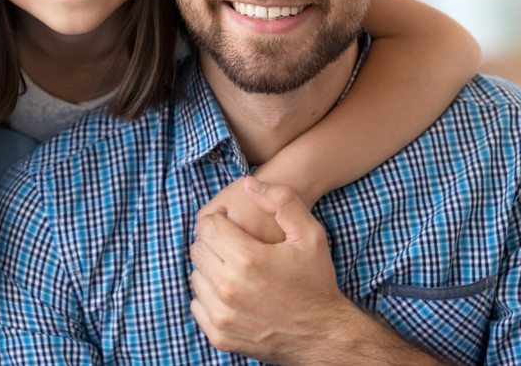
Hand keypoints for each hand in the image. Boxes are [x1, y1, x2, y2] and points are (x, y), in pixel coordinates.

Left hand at [190, 178, 364, 363]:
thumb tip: (249, 184)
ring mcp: (222, 315)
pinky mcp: (219, 336)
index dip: (220, 220)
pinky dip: (209, 295)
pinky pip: (197, 304)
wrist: (324, 334)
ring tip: (236, 269)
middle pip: (198, 249)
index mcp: (247, 259)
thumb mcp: (311, 234)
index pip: (207, 227)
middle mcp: (229, 288)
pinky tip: (232, 291)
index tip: (233, 225)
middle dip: (213, 242)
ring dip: (210, 268)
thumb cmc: (316, 281)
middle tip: (235, 246)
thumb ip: (282, 200)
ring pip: (196, 276)